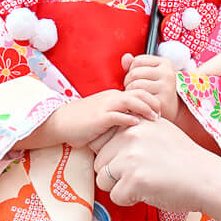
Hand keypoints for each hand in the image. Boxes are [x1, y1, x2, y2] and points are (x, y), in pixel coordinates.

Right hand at [39, 89, 158, 150]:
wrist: (60, 122)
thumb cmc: (80, 122)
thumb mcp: (102, 116)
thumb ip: (117, 117)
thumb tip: (133, 128)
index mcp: (112, 96)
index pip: (137, 93)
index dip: (150, 100)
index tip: (158, 111)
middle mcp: (111, 98)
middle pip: (138, 93)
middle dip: (152, 102)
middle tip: (161, 113)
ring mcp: (105, 107)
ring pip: (131, 101)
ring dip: (145, 109)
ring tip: (154, 117)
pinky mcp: (99, 118)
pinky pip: (118, 115)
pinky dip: (129, 118)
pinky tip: (137, 124)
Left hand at [93, 117, 220, 212]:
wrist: (207, 179)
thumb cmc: (185, 160)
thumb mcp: (160, 131)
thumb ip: (134, 130)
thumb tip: (107, 138)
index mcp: (135, 122)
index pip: (101, 140)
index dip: (112, 155)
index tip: (130, 162)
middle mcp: (130, 135)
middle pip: (100, 162)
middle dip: (116, 174)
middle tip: (143, 174)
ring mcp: (130, 157)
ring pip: (103, 180)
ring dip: (120, 187)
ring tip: (146, 182)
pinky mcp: (133, 180)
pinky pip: (115, 197)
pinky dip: (130, 200)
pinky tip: (150, 191)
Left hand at [121, 52, 179, 120]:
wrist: (171, 109)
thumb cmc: (156, 89)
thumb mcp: (149, 73)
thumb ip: (135, 65)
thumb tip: (126, 57)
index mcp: (166, 63)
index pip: (138, 61)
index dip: (132, 70)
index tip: (136, 78)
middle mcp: (168, 73)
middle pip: (135, 73)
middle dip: (128, 81)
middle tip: (131, 89)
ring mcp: (166, 87)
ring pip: (135, 85)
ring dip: (130, 91)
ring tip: (134, 95)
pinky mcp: (161, 101)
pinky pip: (139, 98)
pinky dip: (134, 100)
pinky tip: (137, 102)